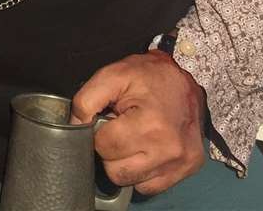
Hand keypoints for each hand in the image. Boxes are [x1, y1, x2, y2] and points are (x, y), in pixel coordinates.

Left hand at [71, 50, 205, 195]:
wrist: (187, 77)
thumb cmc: (148, 76)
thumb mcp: (112, 76)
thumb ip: (86, 100)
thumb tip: (73, 126)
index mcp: (151, 125)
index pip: (104, 147)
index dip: (98, 133)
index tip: (107, 121)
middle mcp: (170, 150)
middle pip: (117, 172)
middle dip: (111, 152)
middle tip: (119, 131)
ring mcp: (182, 162)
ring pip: (134, 183)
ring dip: (126, 165)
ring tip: (133, 139)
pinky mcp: (189, 168)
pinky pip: (153, 186)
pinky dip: (144, 173)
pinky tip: (145, 150)